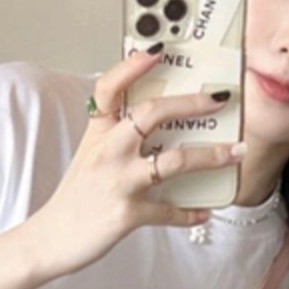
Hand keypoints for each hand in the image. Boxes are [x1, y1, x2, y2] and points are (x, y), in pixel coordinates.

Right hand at [31, 48, 244, 277]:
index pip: (110, 88)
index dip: (133, 66)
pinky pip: (169, 210)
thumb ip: (116, 135)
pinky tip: (204, 212)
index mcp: (99, 133)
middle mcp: (109, 151)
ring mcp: (119, 181)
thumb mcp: (90, 155)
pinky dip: (189, 213)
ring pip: (173, 161)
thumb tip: (157, 121)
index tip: (159, 50)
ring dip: (211, 156)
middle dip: (192, 103)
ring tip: (236, 152)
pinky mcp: (127, 213)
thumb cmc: (75, 197)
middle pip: (153, 113)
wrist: (52, 238)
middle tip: (220, 99)